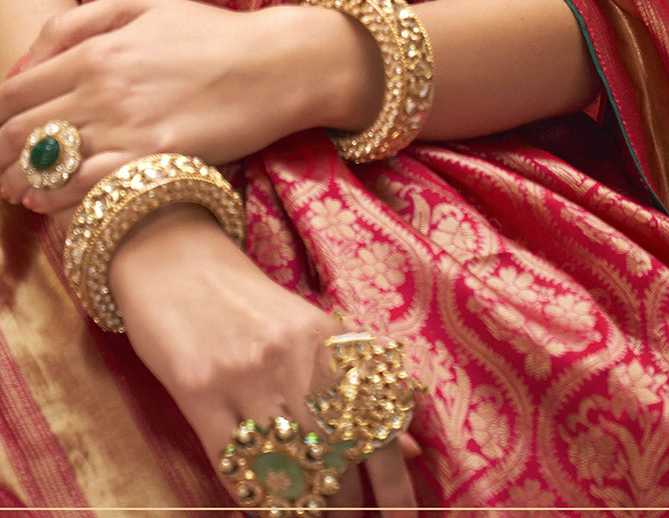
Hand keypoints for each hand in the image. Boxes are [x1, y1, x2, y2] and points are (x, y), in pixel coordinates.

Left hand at [0, 0, 382, 213]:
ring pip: (44, 164)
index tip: (1, 128)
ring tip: (15, 189)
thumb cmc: (210, 33)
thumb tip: (23, 65)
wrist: (275, 64)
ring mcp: (127, 127)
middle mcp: (101, 89)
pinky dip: (54, 199)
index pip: (12, 91)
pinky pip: (84, 187)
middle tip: (1, 165)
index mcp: (94, 50)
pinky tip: (44, 203)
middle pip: (17, 131)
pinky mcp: (155, 159)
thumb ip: (72, 24)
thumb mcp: (139, 3)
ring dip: (17, 180)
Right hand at [109, 204, 417, 515]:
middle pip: (337, 458)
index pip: (376, 427)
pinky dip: (256, 499)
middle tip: (348, 517)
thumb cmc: (245, 300)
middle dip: (347, 504)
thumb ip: (356, 383)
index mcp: (329, 341)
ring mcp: (246, 377)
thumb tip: (410, 444)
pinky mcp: (200, 393)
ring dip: (307, 506)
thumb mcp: (308, 328)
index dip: (395, 487)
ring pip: (290, 470)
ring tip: (312, 514)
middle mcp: (295, 359)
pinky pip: (237, 467)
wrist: (175, 260)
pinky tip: (267, 507)